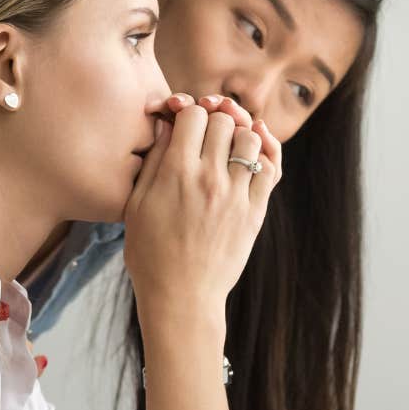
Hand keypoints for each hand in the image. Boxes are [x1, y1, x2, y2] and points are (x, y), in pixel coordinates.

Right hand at [123, 93, 281, 321]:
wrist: (182, 297)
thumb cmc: (150, 253)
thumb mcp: (137, 204)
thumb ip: (154, 160)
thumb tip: (166, 124)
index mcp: (175, 172)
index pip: (192, 114)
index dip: (186, 112)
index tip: (182, 124)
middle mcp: (209, 178)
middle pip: (222, 120)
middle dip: (212, 120)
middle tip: (204, 135)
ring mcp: (236, 194)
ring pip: (250, 137)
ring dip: (239, 134)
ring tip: (226, 146)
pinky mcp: (255, 211)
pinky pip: (270, 168)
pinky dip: (264, 152)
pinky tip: (252, 152)